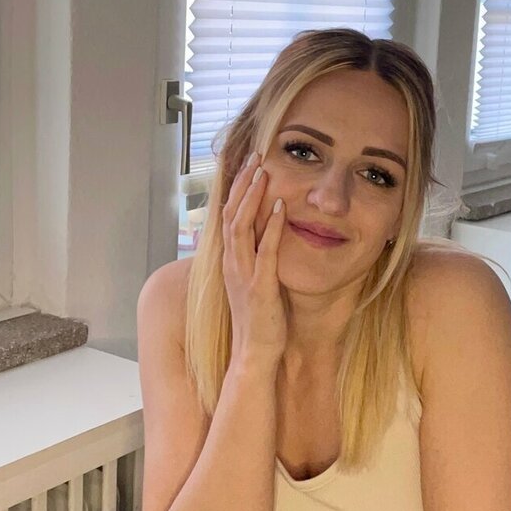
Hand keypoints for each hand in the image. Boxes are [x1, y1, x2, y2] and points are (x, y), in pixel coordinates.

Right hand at [223, 152, 287, 361]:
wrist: (253, 354)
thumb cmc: (259, 321)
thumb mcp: (254, 283)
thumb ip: (257, 260)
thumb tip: (267, 239)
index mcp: (231, 261)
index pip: (230, 217)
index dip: (237, 189)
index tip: (248, 166)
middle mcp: (232, 263)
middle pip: (232, 214)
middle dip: (243, 183)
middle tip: (255, 156)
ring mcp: (244, 274)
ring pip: (242, 227)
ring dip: (253, 197)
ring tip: (263, 172)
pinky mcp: (260, 287)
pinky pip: (264, 251)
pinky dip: (271, 228)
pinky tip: (280, 208)